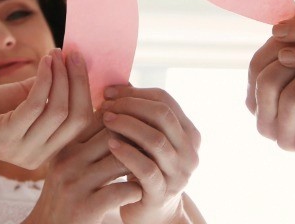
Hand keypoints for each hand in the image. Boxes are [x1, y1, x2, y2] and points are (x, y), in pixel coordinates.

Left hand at [0, 50, 95, 168]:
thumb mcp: (24, 99)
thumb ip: (48, 88)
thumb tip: (72, 62)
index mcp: (47, 151)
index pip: (81, 123)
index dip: (85, 91)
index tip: (81, 62)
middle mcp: (38, 158)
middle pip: (76, 119)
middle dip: (78, 82)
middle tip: (73, 54)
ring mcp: (22, 151)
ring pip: (58, 110)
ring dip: (60, 76)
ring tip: (55, 53)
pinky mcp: (5, 139)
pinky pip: (35, 105)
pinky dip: (43, 80)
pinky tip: (43, 61)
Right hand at [26, 122, 142, 223]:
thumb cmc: (67, 194)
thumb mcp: (70, 163)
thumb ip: (89, 140)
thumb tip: (116, 111)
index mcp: (66, 145)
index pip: (101, 119)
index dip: (126, 121)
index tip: (142, 130)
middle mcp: (67, 161)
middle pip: (112, 135)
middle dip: (136, 141)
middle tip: (152, 148)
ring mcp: (74, 184)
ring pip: (118, 161)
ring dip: (138, 165)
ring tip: (148, 169)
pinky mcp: (84, 208)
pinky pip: (120, 191)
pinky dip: (134, 191)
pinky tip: (137, 193)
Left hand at [101, 86, 199, 223]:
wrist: (148, 211)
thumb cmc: (143, 167)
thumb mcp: (144, 139)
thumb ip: (138, 113)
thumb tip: (116, 83)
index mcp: (188, 133)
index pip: (165, 100)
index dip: (135, 92)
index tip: (108, 92)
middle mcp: (189, 152)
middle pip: (163, 115)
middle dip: (131, 105)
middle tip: (106, 105)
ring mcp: (178, 173)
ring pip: (156, 140)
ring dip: (128, 125)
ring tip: (105, 120)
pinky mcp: (162, 192)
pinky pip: (147, 168)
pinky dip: (127, 153)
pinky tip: (110, 144)